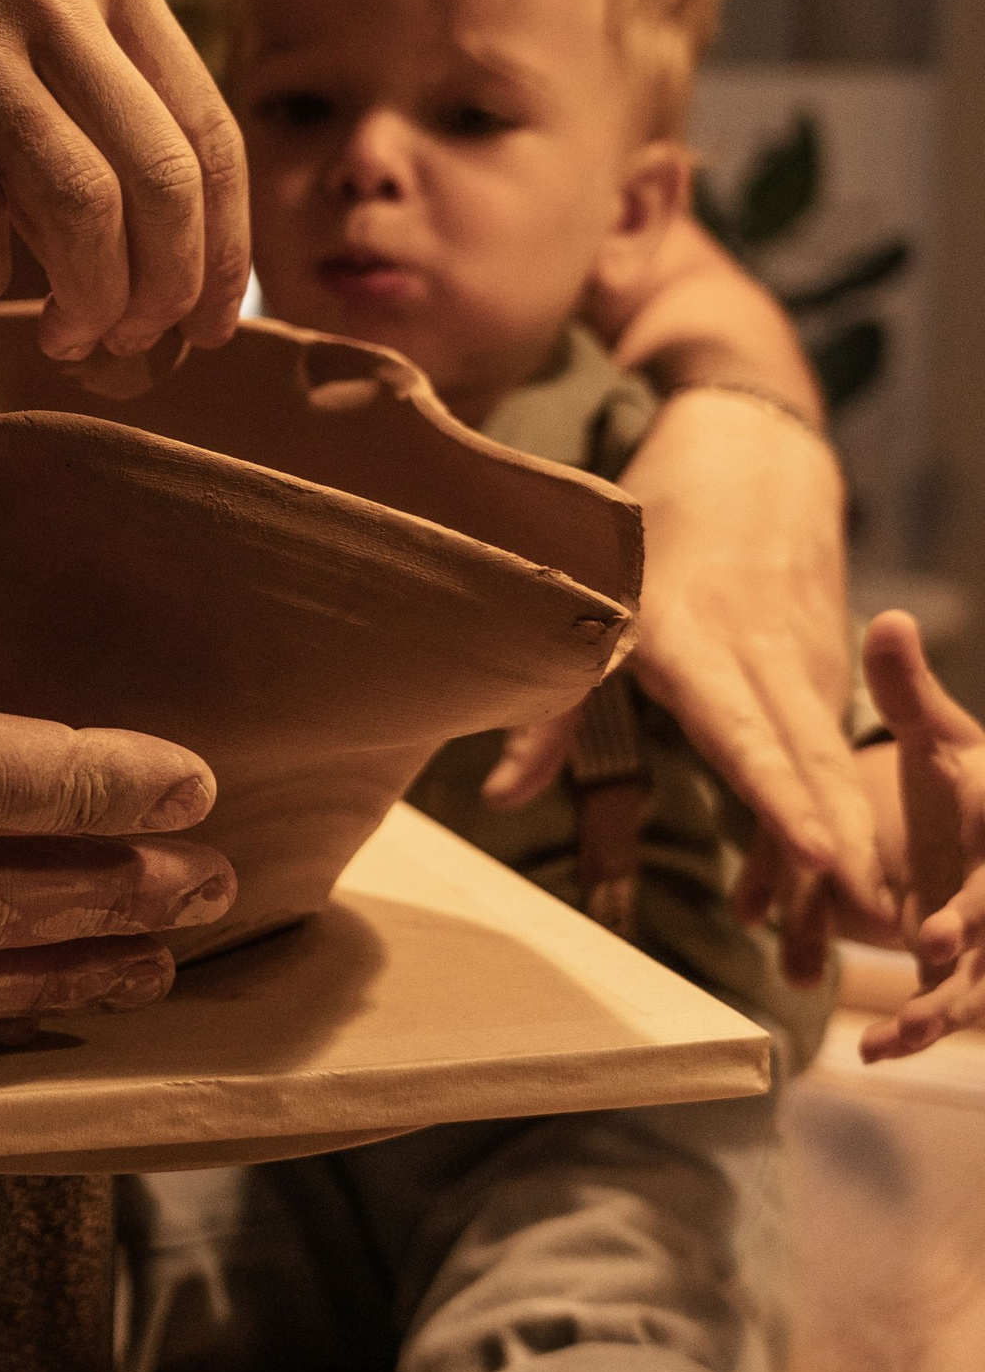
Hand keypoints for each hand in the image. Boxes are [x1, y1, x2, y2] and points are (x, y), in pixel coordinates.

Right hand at [0, 0, 249, 364]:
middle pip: (160, 181)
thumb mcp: (8, 0)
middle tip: (131, 345)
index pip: (207, 133)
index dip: (223, 248)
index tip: (210, 323)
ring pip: (77, 204)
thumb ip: (84, 92)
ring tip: (58, 335)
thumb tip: (161, 243)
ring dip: (84, 301)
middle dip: (162, 291)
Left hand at [486, 388, 878, 954]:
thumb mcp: (585, 596)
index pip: (744, 730)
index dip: (779, 796)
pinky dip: (834, 811)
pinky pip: (830, 749)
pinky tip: (826, 878)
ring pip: (833, 760)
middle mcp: (762, 651)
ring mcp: (805, 658)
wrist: (751, 451)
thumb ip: (549, 705)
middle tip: (872, 917)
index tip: (815, 852)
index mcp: (693, 634)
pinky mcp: (825, 666)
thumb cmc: (647, 524)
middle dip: (842, 840)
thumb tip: (498, 799)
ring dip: (849, 839)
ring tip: (863, 919)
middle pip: (810, 758)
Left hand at [853, 613, 984, 1059]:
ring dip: (936, 1013)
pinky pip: (949, 1005)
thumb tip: (889, 615)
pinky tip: (872, 1051)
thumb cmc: (960, 785)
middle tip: (925, 963)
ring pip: (974, 988)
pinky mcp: (964, 973)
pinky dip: (916, 1028)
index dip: (971, 909)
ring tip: (891, 1036)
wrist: (978, 828)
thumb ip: (909, 691)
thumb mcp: (941, 738)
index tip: (937, 933)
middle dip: (963, 960)